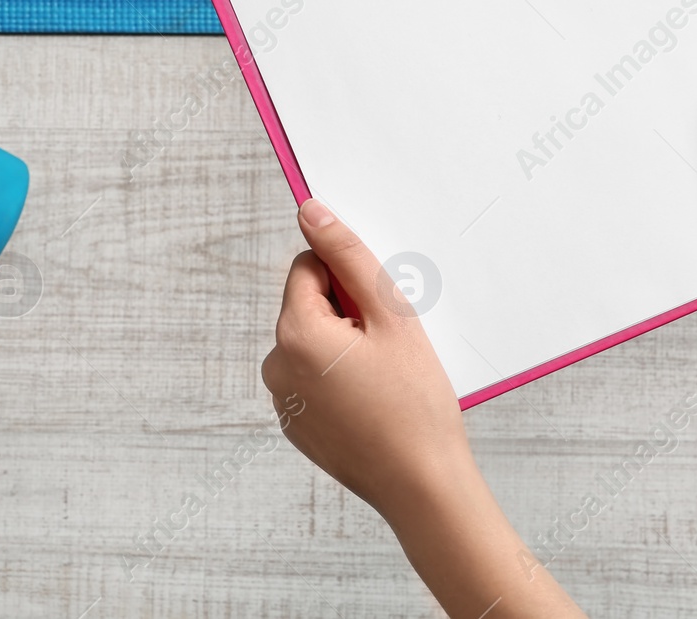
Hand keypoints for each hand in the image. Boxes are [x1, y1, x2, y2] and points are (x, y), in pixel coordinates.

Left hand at [261, 198, 470, 517]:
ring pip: (312, 344)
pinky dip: (338, 382)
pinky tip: (372, 404)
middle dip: (347, 316)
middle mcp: (275, 365)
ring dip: (343, 348)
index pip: (308, 268)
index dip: (349, 283)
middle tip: (389, 350)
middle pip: (308, 307)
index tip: (379, 313)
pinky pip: (312, 381)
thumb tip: (309, 211)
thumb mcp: (390, 315)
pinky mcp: (294, 426)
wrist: (421, 486)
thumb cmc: (415, 402)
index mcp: (294, 332)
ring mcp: (281, 400)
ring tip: (384, 381)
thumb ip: (347, 256)